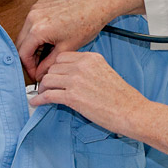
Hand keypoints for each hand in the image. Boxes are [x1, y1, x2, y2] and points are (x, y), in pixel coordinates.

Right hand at [17, 0, 110, 80]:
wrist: (96, 6)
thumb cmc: (85, 25)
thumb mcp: (66, 49)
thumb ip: (49, 64)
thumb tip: (39, 75)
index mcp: (38, 29)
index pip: (23, 54)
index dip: (28, 67)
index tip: (35, 74)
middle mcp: (32, 17)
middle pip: (21, 43)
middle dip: (29, 57)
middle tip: (40, 67)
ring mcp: (35, 8)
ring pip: (25, 33)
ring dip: (32, 45)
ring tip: (46, 53)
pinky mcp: (40, 4)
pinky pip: (32, 22)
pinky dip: (37, 33)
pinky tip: (49, 39)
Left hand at [31, 52, 146, 136]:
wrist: (131, 111)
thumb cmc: (122, 97)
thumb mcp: (105, 73)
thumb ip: (88, 70)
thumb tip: (71, 77)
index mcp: (91, 58)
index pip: (63, 57)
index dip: (55, 67)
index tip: (53, 75)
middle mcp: (82, 66)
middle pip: (53, 67)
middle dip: (48, 77)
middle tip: (46, 87)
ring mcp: (76, 80)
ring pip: (47, 79)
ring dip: (43, 88)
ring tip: (42, 95)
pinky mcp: (72, 97)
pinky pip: (48, 95)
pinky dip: (39, 100)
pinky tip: (36, 103)